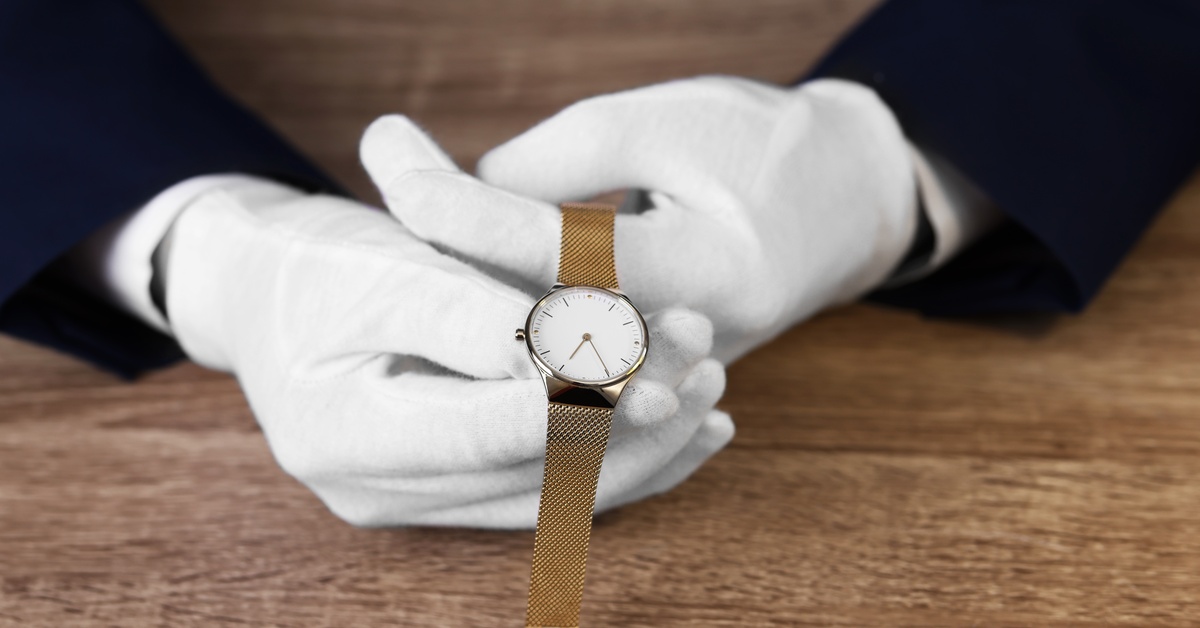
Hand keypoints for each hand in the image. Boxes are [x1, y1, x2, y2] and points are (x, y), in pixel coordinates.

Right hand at [157, 130, 731, 527]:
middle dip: (630, 422)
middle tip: (705, 361)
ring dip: (643, 445)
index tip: (657, 376)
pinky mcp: (455, 489)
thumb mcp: (387, 266)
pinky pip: (555, 490)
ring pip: (558, 495)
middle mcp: (380, 490)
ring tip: (711, 386)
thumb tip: (569, 363)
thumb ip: (473, 317)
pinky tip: (693, 429)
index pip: (484, 435)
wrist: (271, 291)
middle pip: (533, 477)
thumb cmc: (320, 264)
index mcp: (344, 433)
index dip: (577, 410)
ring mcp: (419, 500)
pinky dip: (625, 457)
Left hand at [376, 76, 917, 361]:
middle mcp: (698, 338)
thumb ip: (556, 162)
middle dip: (455, 263)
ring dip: (478, 298)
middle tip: (394, 196)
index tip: (392, 163)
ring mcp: (681, 368)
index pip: (555, 248)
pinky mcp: (666, 374)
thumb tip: (459, 201)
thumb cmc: (759, 142)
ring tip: (417, 240)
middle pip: (544, 319)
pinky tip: (467, 286)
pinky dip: (518, 321)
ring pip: (552, 350)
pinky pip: (575, 360)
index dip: (465, 206)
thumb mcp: (661, 121)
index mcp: (712, 267)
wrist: (845, 200)